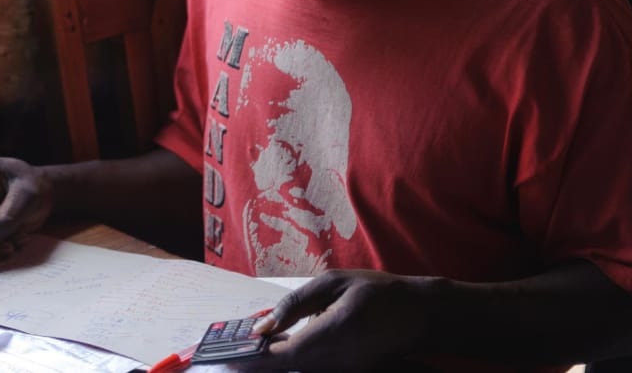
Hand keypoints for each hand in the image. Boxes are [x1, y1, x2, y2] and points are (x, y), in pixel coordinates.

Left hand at [238, 269, 434, 371]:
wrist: (422, 315)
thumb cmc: (378, 292)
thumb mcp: (333, 283)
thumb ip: (295, 304)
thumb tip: (264, 326)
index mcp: (330, 335)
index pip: (280, 357)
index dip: (252, 359)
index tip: (227, 355)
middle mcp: (336, 361)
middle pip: (286, 368)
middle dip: (258, 361)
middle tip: (230, 352)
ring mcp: (345, 370)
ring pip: (299, 370)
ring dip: (274, 361)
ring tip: (252, 347)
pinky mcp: (350, 372)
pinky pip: (314, 368)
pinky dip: (294, 359)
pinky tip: (281, 346)